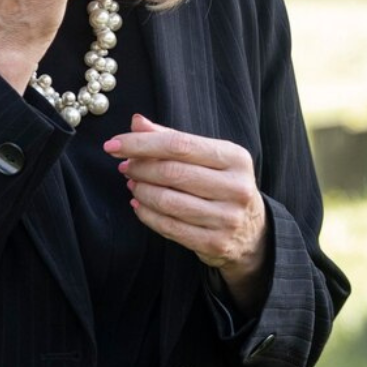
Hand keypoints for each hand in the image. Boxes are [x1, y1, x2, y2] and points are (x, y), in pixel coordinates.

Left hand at [106, 115, 269, 306]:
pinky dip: (146, 214)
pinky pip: (170, 227)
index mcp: (235, 158)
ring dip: (141, 191)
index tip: (114, 144)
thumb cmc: (222, 185)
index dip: (142, 143)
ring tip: (132, 183)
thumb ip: (172, 138)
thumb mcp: (207, 157)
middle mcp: (235, 187)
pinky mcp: (215, 243)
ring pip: (168, 201)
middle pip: (172, 172)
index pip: (180, 144)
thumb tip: (137, 122)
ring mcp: (227, 218)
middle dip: (140, 167)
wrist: (252, 231)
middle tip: (124, 166)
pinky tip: (138, 204)